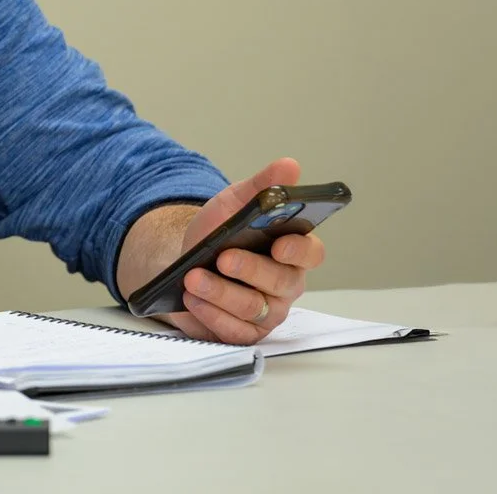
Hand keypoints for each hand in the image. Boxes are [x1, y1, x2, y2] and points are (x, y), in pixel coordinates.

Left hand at [170, 158, 325, 344]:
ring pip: (254, 308)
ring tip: (194, 278)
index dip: (298, 250)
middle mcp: (286, 283)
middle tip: (224, 258)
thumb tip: (289, 166)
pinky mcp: (245, 332)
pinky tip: (193, 299)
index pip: (311, 253)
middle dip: (251, 270)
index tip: (278, 245)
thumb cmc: (218, 232)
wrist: (185, 261)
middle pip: (281, 283)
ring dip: (221, 293)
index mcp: (292, 250)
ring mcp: (267, 311)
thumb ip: (262, 185)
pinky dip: (211, 314)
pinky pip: (234, 331)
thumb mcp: (235, 202)